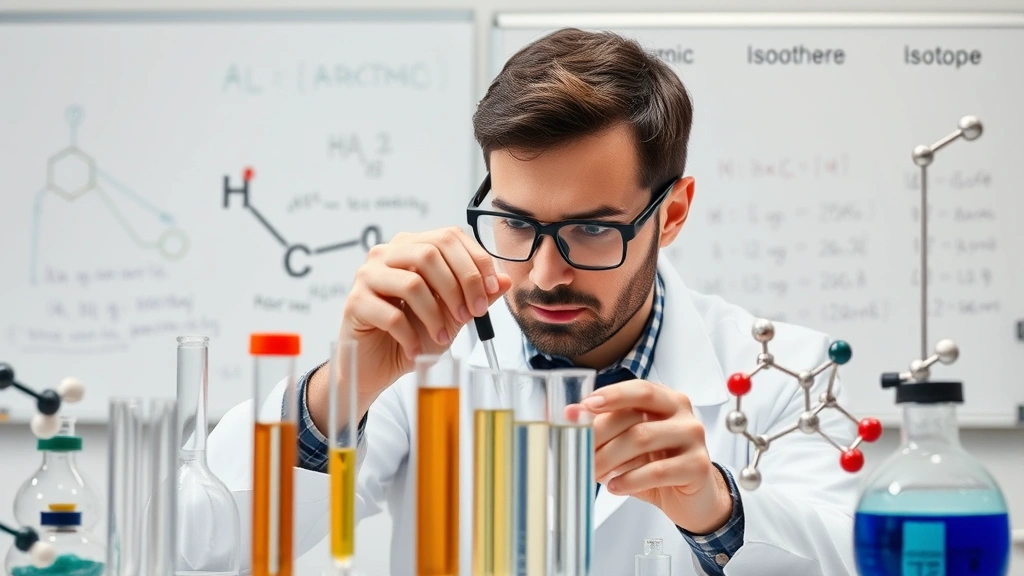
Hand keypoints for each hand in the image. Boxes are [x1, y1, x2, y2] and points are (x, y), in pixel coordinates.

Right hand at [309, 227, 511, 425]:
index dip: (475, 262)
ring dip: (436, 314)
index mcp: (411, 246)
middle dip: (459, 286)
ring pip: (412, 283)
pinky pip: (391, 315)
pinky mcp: (355, 303)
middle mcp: (386, 254)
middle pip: (430, 253)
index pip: (449, 237)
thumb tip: (506, 280)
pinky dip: (411, 336)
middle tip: (471, 316)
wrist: (377, 364)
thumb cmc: (414, 332)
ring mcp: (367, 276)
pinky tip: (415, 349)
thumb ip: (477, 294)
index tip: (490, 292)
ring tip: (443, 337)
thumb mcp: (453, 313)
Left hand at [579, 379, 732, 533]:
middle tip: (578, 450)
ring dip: (610, 458)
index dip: (612, 395)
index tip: (586, 405)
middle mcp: (682, 413)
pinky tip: (614, 487)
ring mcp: (693, 438)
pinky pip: (658, 471)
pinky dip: (630, 479)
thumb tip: (570, 413)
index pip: (638, 389)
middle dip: (600, 434)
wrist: (694, 498)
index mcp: (666, 399)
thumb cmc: (658, 464)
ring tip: (593, 472)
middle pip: (635, 416)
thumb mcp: (629, 441)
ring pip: (642, 440)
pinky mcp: (698, 466)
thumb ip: (604, 424)